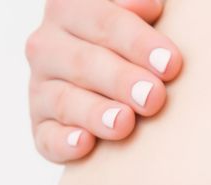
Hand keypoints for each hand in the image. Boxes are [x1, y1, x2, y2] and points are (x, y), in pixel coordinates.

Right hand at [25, 0, 182, 162]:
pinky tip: (84, 144)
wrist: (111, 75)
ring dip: (95, 113)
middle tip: (153, 97)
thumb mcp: (134, 19)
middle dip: (121, 80)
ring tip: (125, 123)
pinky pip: (47, 137)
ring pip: (64, 101)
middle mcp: (47, 46)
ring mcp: (40, 88)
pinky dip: (64, 142)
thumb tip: (150, 9)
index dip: (137, 42)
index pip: (103, 20)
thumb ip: (138, 8)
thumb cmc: (133, 44)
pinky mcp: (41, 126)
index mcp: (68, 7)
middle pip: (83, 62)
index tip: (171, 64)